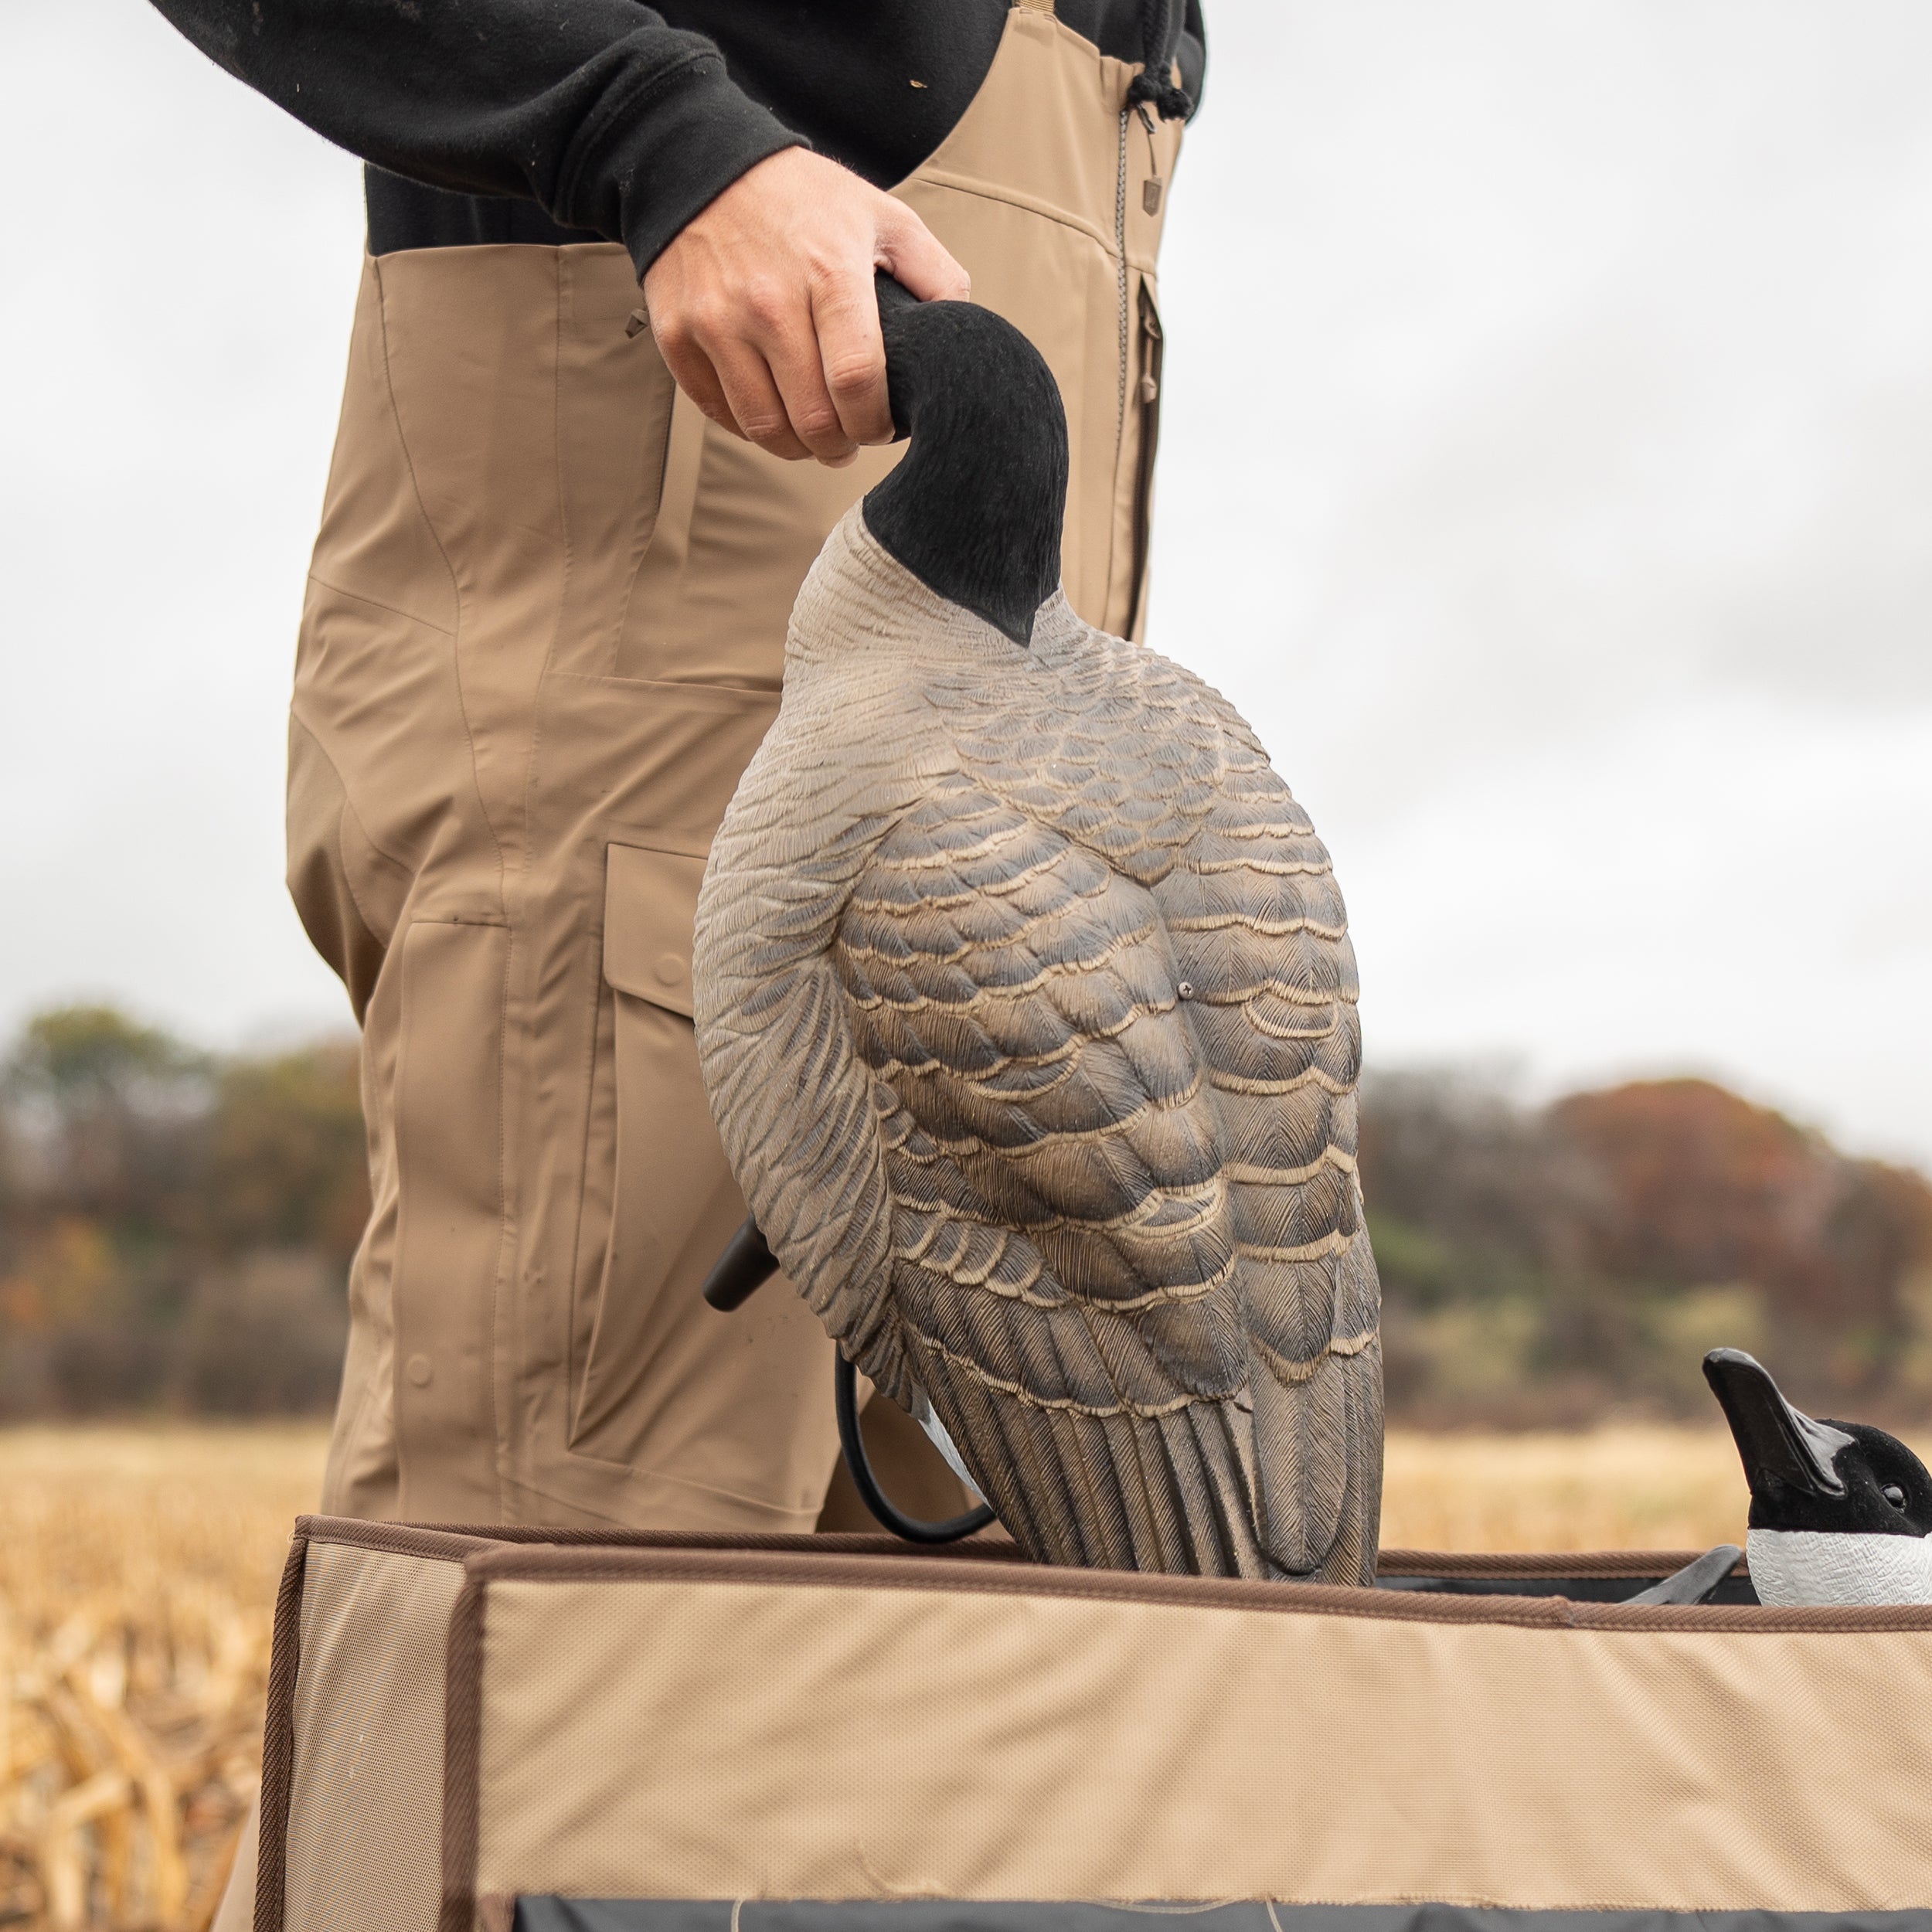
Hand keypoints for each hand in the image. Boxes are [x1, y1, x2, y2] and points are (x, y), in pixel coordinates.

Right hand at [641, 147, 969, 465]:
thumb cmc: (805, 199)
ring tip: (814, 438)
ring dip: (797, 448)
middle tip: (849, 442)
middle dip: (840, 446)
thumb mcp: (884, 217)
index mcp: (828, 272)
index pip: (856, 382)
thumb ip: (935, 276)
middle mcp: (767, 300)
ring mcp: (716, 320)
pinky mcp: (677, 334)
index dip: (874, 424)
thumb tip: (962, 336)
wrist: (703, 164)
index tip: (881, 428)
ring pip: (763, 427)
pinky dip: (750, 427)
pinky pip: (719, 412)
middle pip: (811, 418)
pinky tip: (773, 412)